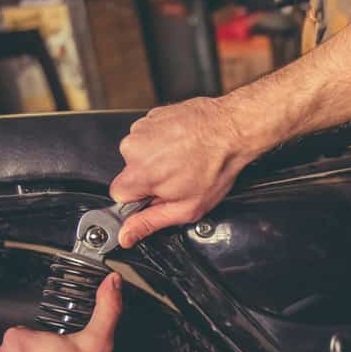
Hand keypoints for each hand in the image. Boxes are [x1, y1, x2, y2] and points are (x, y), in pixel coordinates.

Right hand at [109, 97, 263, 246]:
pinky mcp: (151, 116)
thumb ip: (150, 223)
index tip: (158, 196)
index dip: (140, 200)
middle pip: (130, 174)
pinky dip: (162, 143)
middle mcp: (134, 148)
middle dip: (150, 180)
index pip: (118, 196)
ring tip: (183, 160)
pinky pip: (148, 137)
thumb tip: (126, 235)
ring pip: (139, 154)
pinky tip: (183, 146)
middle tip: (178, 178)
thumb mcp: (186, 208)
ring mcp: (142, 128)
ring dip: (157, 160)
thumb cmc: (216, 166)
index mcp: (138, 174)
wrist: (232, 129)